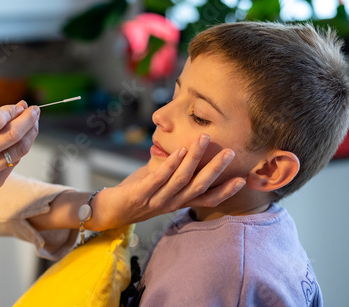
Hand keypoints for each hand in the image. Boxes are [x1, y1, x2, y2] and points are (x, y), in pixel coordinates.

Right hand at [0, 101, 39, 207]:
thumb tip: (16, 111)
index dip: (12, 111)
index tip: (20, 105)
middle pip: (12, 135)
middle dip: (28, 120)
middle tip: (35, 110)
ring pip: (17, 151)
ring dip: (29, 135)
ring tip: (33, 124)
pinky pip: (12, 164)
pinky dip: (19, 150)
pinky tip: (21, 142)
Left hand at [87, 134, 245, 230]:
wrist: (107, 211)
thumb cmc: (136, 194)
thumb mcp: (158, 184)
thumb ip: (173, 171)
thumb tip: (187, 151)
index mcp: (177, 202)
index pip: (206, 199)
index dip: (225, 191)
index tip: (242, 179)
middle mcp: (171, 203)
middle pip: (198, 187)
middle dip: (215, 169)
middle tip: (229, 152)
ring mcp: (156, 200)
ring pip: (181, 180)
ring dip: (194, 159)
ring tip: (204, 140)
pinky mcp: (140, 194)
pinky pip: (158, 179)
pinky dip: (170, 164)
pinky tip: (180, 151)